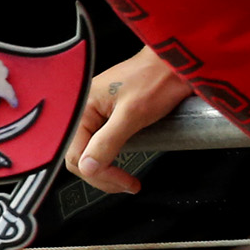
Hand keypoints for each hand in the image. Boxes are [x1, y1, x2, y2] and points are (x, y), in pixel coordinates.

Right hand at [62, 48, 193, 194]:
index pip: (76, 155)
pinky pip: (98, 143)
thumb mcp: (132, 114)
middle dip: (102, 176)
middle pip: (79, 157)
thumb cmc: (156, 79)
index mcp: (81, 107)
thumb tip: (88, 167)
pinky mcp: (106, 116)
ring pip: (88, 152)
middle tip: (127, 185)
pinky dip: (109, 157)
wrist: (174, 64)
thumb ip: (107, 142)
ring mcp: (94, 113)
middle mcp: (82, 110)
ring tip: (126, 179)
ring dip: (105, 169)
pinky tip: (121, 162)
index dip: (100, 174)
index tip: (124, 182)